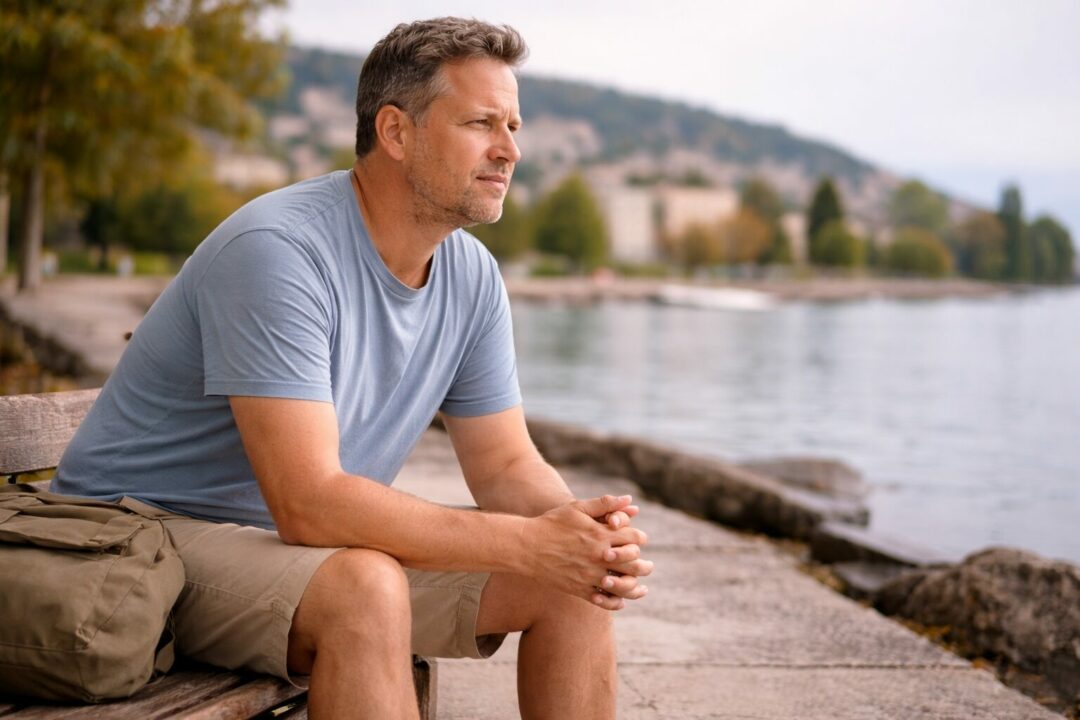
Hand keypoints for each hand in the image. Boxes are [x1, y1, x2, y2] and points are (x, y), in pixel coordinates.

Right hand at [521, 495, 651, 610]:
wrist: (526, 546)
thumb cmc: (552, 523)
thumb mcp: (578, 508)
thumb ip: (605, 504)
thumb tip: (630, 501)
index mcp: (600, 535)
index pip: (634, 538)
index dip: (639, 537)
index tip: (638, 539)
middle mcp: (598, 556)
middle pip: (635, 564)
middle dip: (644, 565)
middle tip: (648, 566)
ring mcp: (589, 575)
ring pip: (623, 586)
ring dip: (635, 587)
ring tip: (641, 587)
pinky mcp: (579, 589)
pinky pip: (604, 601)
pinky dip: (615, 602)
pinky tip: (620, 599)